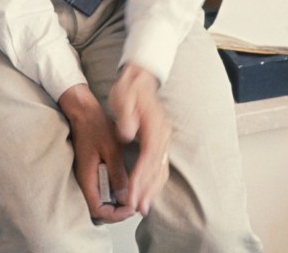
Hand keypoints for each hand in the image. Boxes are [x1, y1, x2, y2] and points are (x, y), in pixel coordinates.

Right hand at [58, 83, 135, 223]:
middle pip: (100, 209)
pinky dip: (113, 190)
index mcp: (87, 178)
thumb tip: (126, 198)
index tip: (131, 207)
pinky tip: (125, 182)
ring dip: (116, 202)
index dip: (116, 215)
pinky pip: (101, 187)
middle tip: (134, 204)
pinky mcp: (90, 170)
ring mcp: (87, 176)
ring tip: (132, 194)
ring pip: (101, 199)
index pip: (99, 210)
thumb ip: (118, 175)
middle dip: (118, 211)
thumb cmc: (96, 126)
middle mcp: (85, 181)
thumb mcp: (111, 150)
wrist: (83, 111)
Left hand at [109, 64, 171, 215]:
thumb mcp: (123, 98)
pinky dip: (154, 182)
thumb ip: (125, 116)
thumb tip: (127, 133)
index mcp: (154, 125)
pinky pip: (159, 166)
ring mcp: (164, 138)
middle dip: (147, 190)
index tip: (131, 194)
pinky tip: (147, 192)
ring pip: (161, 169)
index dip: (140, 177)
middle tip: (137, 209)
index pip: (148, 157)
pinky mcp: (160, 141)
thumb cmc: (129, 90)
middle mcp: (163, 134)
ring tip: (142, 208)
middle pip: (157, 167)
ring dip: (152, 190)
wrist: (139, 79)